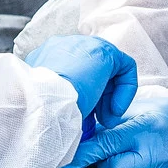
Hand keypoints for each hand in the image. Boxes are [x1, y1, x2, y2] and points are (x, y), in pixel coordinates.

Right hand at [23, 35, 137, 131]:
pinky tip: (115, 109)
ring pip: (107, 69)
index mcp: (45, 58)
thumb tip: (82, 117)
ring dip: (110, 97)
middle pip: (90, 71)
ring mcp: (83, 45)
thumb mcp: (51, 104)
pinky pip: (124, 66)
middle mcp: (62, 47)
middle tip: (100, 121)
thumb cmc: (42, 111)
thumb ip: (67, 102)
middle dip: (99, 99)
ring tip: (107, 120)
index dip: (84, 99)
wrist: (42, 105)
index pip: (73, 74)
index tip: (86, 119)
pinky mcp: (104, 51)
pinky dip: (125, 89)